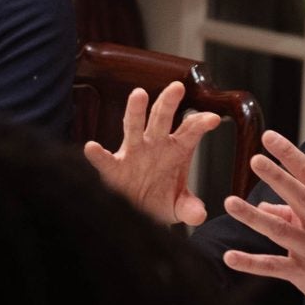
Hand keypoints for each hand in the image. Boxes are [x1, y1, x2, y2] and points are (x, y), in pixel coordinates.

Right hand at [84, 83, 218, 226]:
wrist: (137, 216)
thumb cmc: (160, 203)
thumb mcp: (179, 208)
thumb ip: (190, 209)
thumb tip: (198, 214)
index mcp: (177, 150)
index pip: (190, 131)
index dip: (200, 123)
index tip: (213, 119)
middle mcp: (155, 145)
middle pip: (162, 118)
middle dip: (169, 102)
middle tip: (177, 87)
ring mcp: (133, 153)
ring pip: (134, 127)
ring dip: (136, 111)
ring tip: (138, 94)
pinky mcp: (114, 167)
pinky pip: (105, 159)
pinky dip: (97, 153)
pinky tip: (92, 147)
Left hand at [218, 132, 304, 304]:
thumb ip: (293, 213)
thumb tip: (264, 205)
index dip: (290, 155)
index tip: (269, 137)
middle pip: (299, 197)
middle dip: (277, 178)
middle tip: (254, 160)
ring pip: (281, 230)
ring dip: (254, 217)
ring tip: (230, 203)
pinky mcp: (304, 273)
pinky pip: (273, 266)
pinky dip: (251, 262)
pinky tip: (229, 257)